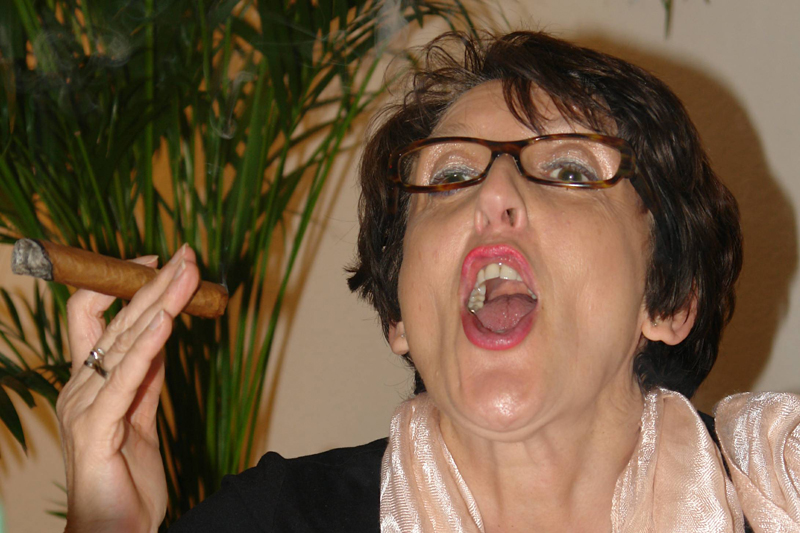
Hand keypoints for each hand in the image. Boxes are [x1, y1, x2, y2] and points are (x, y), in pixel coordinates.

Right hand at [57, 245, 199, 532]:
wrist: (117, 529)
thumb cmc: (126, 477)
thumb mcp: (141, 413)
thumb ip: (146, 375)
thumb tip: (162, 334)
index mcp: (90, 381)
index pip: (96, 317)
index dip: (126, 286)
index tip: (160, 261)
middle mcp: (81, 386)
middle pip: (116, 321)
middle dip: (152, 284)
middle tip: (185, 254)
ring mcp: (85, 407)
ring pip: (122, 342)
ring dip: (158, 303)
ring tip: (185, 273)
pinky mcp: (96, 431)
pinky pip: (125, 381)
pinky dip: (146, 348)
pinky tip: (165, 322)